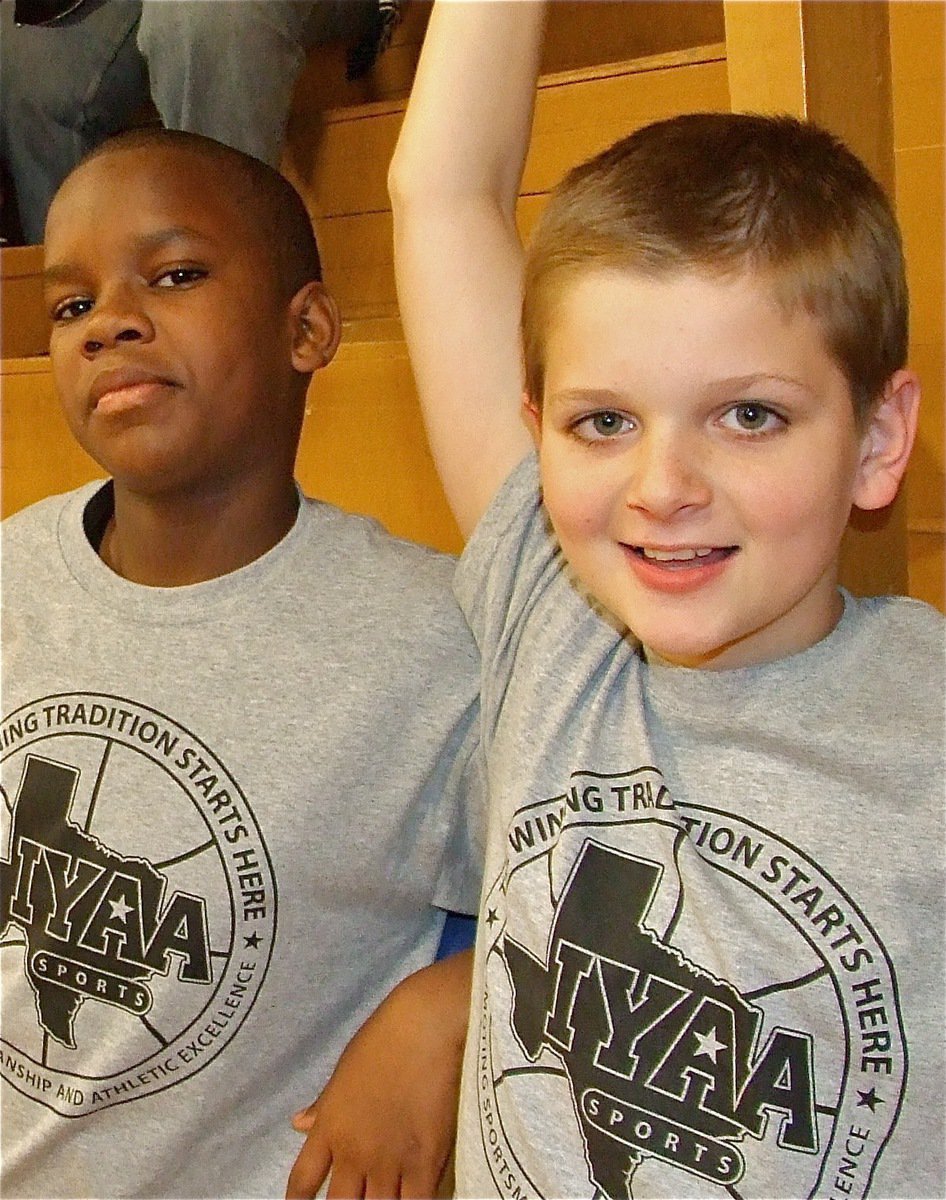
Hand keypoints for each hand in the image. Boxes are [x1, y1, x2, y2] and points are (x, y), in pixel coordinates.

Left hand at [285, 950, 472, 1198]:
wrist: (425, 1025)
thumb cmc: (384, 1038)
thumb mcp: (345, 1071)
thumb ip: (324, 1105)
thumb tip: (299, 1123)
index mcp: (329, 1128)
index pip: (302, 1183)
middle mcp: (353, 1152)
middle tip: (358, 1197)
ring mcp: (388, 1161)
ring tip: (386, 1197)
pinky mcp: (424, 1162)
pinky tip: (415, 1198)